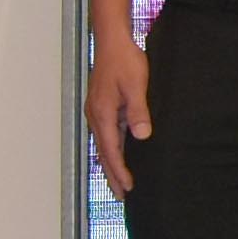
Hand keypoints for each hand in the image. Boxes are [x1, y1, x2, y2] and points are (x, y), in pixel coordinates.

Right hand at [85, 36, 149, 197]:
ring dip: (111, 164)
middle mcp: (96, 116)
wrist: (112, 41)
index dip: (119, 171)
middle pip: (104, 153)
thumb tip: (141, 136)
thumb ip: (139, 111)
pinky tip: (118, 154)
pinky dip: (111, 149)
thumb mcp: (136, 85)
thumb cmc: (125, 61)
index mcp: (103, 114)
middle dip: (112, 175)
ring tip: (119, 181)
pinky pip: (106, 134)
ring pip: (104, 145)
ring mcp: (97, 112)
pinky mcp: (102, 106)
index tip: (128, 187)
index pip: (111, 151)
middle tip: (121, 196)